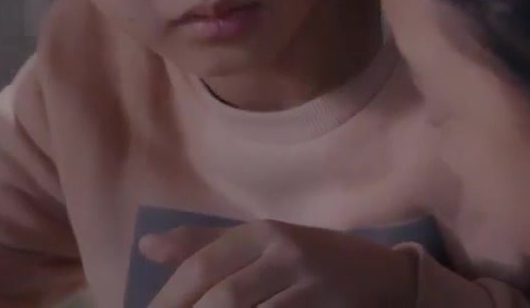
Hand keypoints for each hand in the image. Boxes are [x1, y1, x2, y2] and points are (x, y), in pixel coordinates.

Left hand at [140, 220, 415, 307]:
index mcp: (263, 231)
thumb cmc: (312, 259)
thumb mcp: (265, 243)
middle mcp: (285, 251)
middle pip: (223, 297)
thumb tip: (146, 248)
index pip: (203, 264)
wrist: (383, 276)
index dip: (169, 297)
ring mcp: (308, 283)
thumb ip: (207, 244)